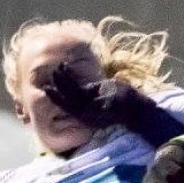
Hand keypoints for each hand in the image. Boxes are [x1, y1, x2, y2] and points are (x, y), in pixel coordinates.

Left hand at [38, 62, 153, 128]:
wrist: (136, 108)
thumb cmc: (126, 107)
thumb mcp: (114, 106)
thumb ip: (101, 106)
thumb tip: (87, 110)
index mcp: (87, 115)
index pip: (68, 106)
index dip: (57, 98)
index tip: (47, 89)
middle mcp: (84, 109)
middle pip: (67, 97)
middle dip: (58, 85)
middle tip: (50, 74)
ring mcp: (87, 101)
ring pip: (71, 90)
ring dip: (63, 79)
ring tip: (57, 67)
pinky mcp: (92, 93)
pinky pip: (78, 84)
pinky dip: (71, 76)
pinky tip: (66, 67)